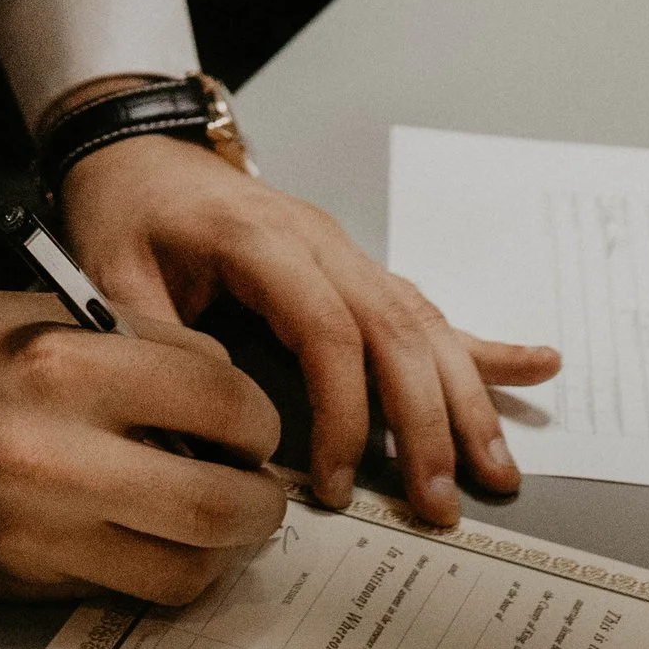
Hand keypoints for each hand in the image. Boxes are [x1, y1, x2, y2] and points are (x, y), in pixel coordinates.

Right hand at [0, 287, 287, 603]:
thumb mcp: (46, 312)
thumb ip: (142, 349)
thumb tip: (226, 397)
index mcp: (63, 363)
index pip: (218, 398)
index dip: (258, 417)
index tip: (256, 425)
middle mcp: (54, 451)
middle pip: (217, 503)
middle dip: (260, 501)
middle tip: (260, 487)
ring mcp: (37, 527)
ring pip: (182, 567)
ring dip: (222, 550)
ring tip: (221, 522)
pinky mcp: (21, 577)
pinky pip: (126, 591)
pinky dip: (161, 570)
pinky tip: (159, 541)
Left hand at [58, 137, 560, 524]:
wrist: (136, 146)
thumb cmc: (124, 210)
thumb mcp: (110, 272)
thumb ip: (150, 341)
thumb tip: (202, 417)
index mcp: (261, 240)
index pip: (328, 331)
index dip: (346, 412)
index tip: (339, 485)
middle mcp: (320, 241)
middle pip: (395, 331)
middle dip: (427, 421)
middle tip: (443, 502)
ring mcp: (344, 251)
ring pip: (422, 323)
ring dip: (465, 398)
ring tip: (499, 469)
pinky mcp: (352, 265)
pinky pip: (425, 306)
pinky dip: (482, 343)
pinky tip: (538, 365)